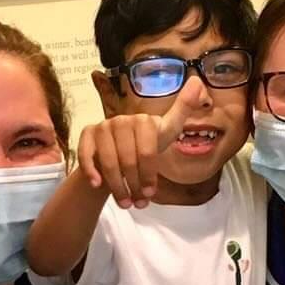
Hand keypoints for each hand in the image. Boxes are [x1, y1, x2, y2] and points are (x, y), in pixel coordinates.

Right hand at [77, 76, 206, 208]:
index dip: (149, 176)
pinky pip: (87, 154)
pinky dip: (91, 171)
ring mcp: (103, 126)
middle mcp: (121, 120)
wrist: (120, 152)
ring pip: (108, 161)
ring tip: (124, 202)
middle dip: (133, 185)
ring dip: (116, 186)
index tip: (150, 194)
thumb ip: (183, 109)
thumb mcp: (167, 130)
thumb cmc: (146, 143)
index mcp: (143, 120)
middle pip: (128, 160)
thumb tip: (198, 80)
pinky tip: (98, 185)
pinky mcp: (87, 134)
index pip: (147, 153)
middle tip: (137, 203)